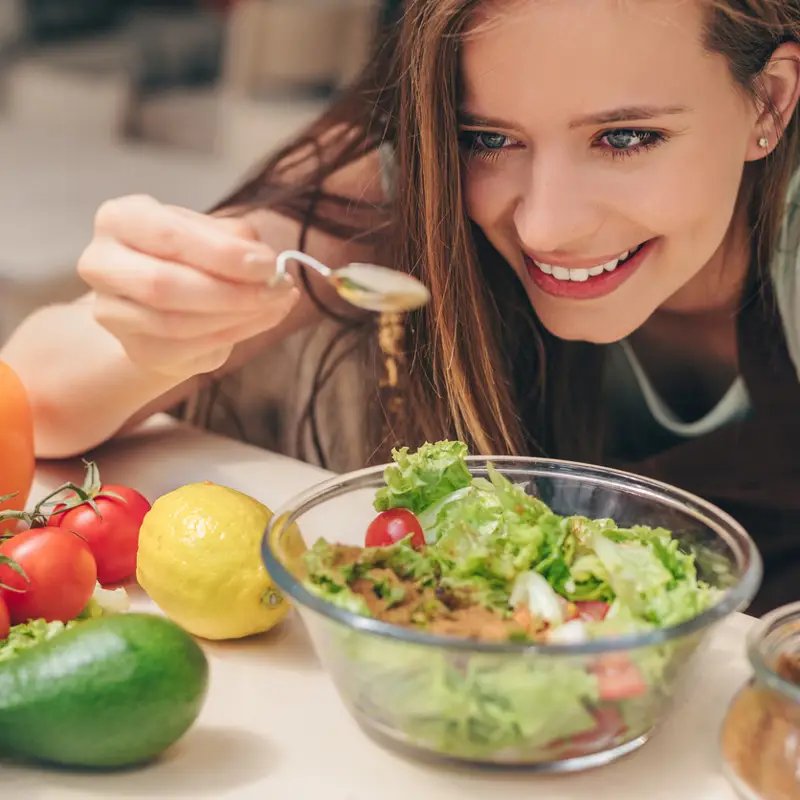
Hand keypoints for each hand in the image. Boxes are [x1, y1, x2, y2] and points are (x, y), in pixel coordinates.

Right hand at [78, 194, 299, 377]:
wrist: (164, 299)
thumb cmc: (190, 254)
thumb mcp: (211, 233)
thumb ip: (235, 240)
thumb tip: (266, 264)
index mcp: (120, 219)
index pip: (168, 235)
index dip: (222, 253)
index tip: (269, 264)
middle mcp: (102, 264)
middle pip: (165, 286)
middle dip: (232, 291)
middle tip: (279, 288)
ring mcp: (112, 312)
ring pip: (178, 323)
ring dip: (239, 316)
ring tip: (278, 303)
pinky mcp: (136, 349)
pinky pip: (188, 349)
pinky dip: (234, 335)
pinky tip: (261, 320)